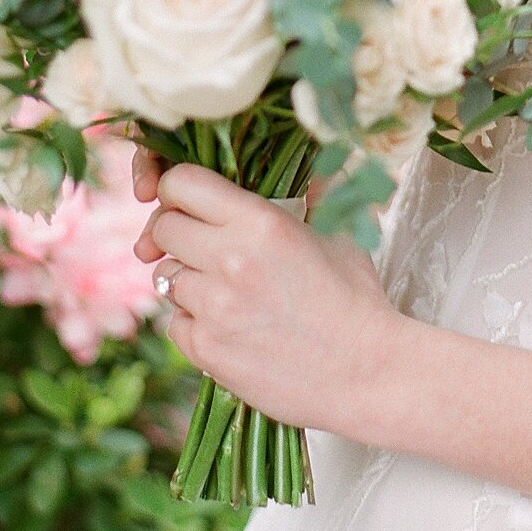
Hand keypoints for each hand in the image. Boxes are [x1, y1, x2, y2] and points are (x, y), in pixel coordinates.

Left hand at [133, 162, 405, 438]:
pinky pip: (174, 323)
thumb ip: (312, 189)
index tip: (189, 201)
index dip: (179, 189)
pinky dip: (194, 322)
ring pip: (166, 278)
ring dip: (188, 280)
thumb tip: (304, 157)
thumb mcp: (340, 231)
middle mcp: (230, 260)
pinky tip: (229, 325)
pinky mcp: (206, 350)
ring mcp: (214, 309)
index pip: (182, 183)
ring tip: (227, 291)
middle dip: (178, 232)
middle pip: (164, 228)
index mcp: (262, 222)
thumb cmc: (357, 299)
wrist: (367, 373)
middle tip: (203, 245)